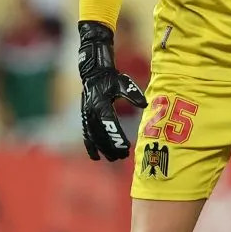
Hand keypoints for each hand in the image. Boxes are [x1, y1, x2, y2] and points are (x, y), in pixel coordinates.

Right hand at [78, 21, 147, 161]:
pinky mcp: (85, 118)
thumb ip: (133, 94)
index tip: (126, 147)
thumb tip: (145, 104)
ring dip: (102, 149)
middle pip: (101, 135)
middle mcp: (91, 113)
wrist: (93, 73)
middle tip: (123, 157)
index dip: (117, 137)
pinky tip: (95, 157)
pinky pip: (86, 135)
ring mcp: (86, 116)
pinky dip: (90, 146)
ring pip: (93, 137)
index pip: (110, 125)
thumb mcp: (123, 83)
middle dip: (111, 147)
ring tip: (113, 159)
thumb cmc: (111, 78)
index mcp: (101, 104)